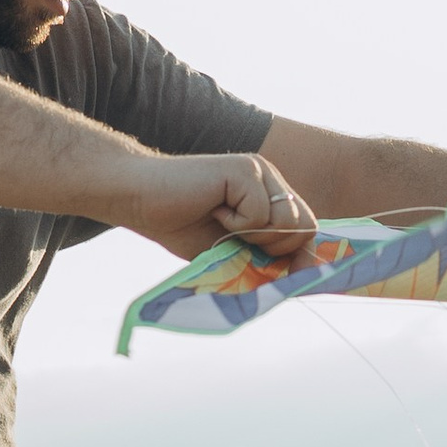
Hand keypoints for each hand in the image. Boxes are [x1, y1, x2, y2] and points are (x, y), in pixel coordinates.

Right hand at [130, 150, 317, 264]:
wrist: (140, 198)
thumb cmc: (179, 225)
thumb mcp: (230, 250)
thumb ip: (265, 259)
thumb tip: (305, 277)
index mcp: (269, 195)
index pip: (307, 228)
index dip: (300, 256)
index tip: (283, 276)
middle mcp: (270, 178)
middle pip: (306, 226)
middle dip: (275, 249)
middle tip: (238, 241)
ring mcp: (259, 171)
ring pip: (287, 221)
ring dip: (252, 235)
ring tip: (222, 222)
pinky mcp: (244, 170)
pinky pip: (260, 214)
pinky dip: (235, 224)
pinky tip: (212, 209)